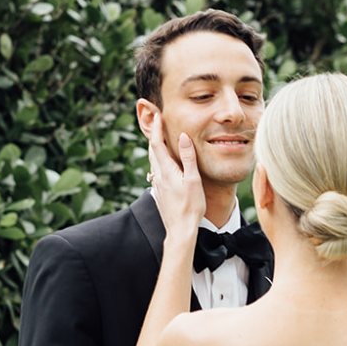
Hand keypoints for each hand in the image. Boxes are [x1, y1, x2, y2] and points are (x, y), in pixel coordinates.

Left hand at [148, 112, 204, 235]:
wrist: (180, 230)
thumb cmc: (190, 207)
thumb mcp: (193, 180)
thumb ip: (188, 158)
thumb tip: (183, 137)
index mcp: (166, 171)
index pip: (157, 144)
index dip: (157, 129)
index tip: (158, 115)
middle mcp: (159, 177)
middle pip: (152, 151)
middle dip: (154, 135)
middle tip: (155, 122)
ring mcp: (158, 185)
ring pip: (154, 162)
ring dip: (156, 148)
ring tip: (160, 139)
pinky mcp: (160, 193)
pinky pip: (157, 171)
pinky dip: (159, 161)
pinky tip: (165, 163)